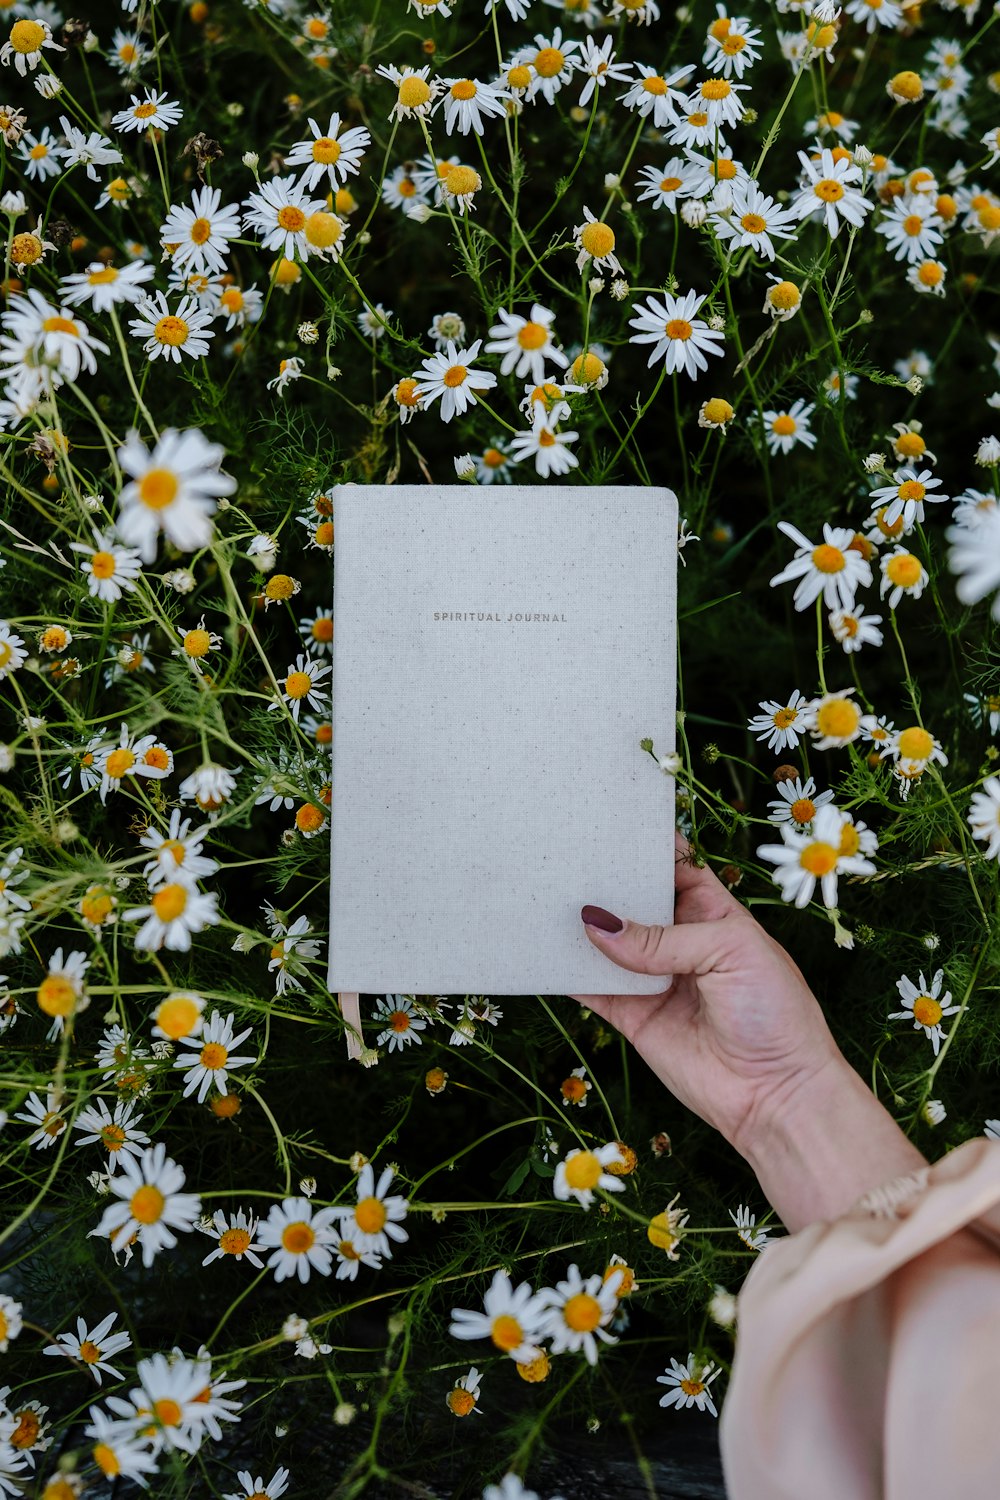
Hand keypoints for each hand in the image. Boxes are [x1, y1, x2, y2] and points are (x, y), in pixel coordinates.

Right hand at [572, 833, 925, 1230]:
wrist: (778, 1095)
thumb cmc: (776, 1013)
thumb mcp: (731, 953)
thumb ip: (662, 939)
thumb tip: (597, 925)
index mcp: (713, 913)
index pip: (673, 868)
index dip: (644, 846)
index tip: (605, 822)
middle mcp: (679, 942)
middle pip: (632, 902)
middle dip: (602, 882)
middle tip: (561, 856)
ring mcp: (653, 980)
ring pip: (606, 945)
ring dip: (577, 927)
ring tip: (538, 897)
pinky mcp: (632, 1018)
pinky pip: (591, 991)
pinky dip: (566, 975)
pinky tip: (541, 954)